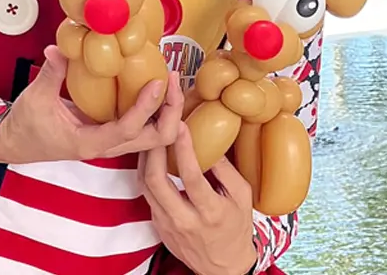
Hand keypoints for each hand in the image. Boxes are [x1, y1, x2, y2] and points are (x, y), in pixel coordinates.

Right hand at [0, 45, 183, 163]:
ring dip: (167, 112)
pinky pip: (142, 127)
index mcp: (89, 143)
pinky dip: (155, 110)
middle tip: (173, 81)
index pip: (127, 130)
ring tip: (171, 81)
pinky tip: (156, 87)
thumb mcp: (36, 97)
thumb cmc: (25, 125)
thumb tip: (60, 47)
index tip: (157, 83)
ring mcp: (111, 143)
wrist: (14, 144)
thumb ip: (52, 73)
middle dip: (170, 114)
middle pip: (153, 141)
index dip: (146, 108)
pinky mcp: (110, 134)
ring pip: (152, 137)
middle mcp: (106, 147)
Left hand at [139, 123, 257, 274]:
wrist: (222, 267)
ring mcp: (167, 225)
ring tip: (152, 136)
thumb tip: (211, 141)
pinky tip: (151, 156)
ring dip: (145, 157)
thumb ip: (226, 170)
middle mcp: (184, 220)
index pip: (191, 177)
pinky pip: (146, 194)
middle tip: (157, 126)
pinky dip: (146, 172)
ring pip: (145, 186)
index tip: (181, 126)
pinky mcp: (157, 226)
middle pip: (156, 181)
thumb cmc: (235, 227)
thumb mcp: (242, 197)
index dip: (184, 149)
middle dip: (153, 149)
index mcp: (210, 213)